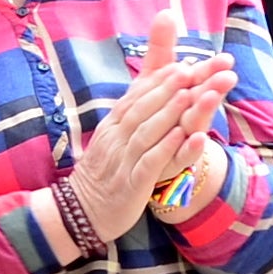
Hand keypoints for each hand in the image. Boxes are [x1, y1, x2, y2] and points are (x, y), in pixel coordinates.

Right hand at [64, 16, 233, 245]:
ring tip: (189, 94)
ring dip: (168, 112)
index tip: (183, 63)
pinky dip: (166, 148)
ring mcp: (122, 161)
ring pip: (146, 132)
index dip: (159, 80)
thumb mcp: (115, 137)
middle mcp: (116, 138)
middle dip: (167, 87)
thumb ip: (134, 112)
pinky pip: (149, 163)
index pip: (136, 96)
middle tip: (191, 69)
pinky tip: (183, 136)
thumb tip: (151, 87)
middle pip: (142, 108)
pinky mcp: (131, 184)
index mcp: (114, 125)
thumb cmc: (106, 170)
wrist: (82, 211)